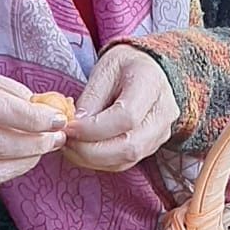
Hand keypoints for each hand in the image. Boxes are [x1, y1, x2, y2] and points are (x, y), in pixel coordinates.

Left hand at [65, 46, 177, 172]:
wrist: (148, 71)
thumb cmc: (124, 67)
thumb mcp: (104, 71)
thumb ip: (90, 99)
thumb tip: (75, 127)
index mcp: (152, 85)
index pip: (126, 118)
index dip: (93, 128)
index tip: (69, 126)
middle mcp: (163, 114)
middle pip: (129, 147)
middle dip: (90, 151)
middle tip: (66, 141)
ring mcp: (161, 134)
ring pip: (126, 160)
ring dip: (92, 159)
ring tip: (71, 146)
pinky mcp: (151, 147)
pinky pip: (124, 163)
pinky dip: (99, 161)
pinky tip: (83, 150)